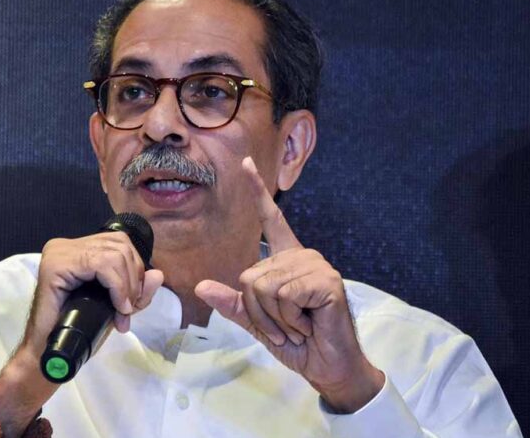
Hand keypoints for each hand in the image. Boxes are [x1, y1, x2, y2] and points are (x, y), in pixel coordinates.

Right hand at [0, 232, 163, 435]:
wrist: (49, 352)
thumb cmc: (79, 329)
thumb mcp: (116, 306)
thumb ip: (137, 291)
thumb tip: (158, 274)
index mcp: (78, 249)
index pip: (119, 243)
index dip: (136, 270)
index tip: (134, 302)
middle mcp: (66, 245)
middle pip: (120, 246)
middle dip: (134, 280)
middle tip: (128, 309)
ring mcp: (59, 252)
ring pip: (114, 253)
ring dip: (127, 285)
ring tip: (122, 310)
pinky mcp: (56, 265)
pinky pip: (101, 264)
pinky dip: (117, 286)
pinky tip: (118, 305)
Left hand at [195, 157, 383, 412]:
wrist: (327, 366)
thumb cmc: (297, 343)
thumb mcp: (259, 324)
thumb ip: (234, 304)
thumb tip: (201, 286)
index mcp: (287, 260)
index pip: (271, 219)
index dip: (257, 192)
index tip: (246, 163)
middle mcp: (302, 256)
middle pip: (250, 275)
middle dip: (258, 311)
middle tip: (285, 326)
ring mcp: (316, 266)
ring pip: (263, 285)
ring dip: (274, 319)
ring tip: (297, 326)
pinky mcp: (326, 280)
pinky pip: (283, 294)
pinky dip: (288, 319)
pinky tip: (308, 325)